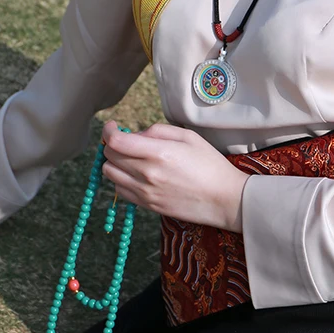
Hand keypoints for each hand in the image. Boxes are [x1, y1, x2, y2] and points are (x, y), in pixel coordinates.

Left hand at [101, 121, 248, 230]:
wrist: (224, 199)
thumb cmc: (210, 164)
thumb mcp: (188, 136)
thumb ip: (158, 131)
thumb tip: (136, 135)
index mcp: (158, 153)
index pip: (115, 142)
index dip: (109, 130)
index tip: (113, 126)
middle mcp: (147, 174)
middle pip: (109, 156)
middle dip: (112, 144)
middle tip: (126, 141)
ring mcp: (145, 192)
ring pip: (110, 174)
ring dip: (115, 163)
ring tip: (130, 158)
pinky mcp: (148, 206)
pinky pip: (120, 191)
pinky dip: (121, 180)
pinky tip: (136, 174)